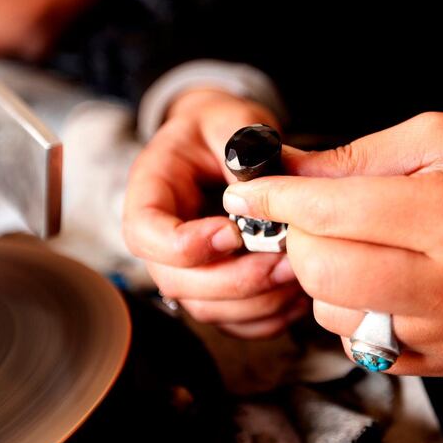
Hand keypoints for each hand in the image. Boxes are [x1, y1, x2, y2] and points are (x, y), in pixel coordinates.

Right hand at [123, 88, 309, 337]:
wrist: (223, 141)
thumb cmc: (221, 128)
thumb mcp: (229, 121)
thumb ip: (240, 150)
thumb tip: (259, 195)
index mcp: (150, 191)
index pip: (144, 233)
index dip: (183, 245)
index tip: (231, 232)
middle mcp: (160, 238)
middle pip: (176, 281)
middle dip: (233, 280)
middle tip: (282, 260)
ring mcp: (185, 268)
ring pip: (206, 308)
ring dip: (255, 301)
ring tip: (298, 273)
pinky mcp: (214, 288)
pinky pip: (234, 321)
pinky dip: (267, 317)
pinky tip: (296, 294)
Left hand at [222, 112, 442, 374]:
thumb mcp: (428, 139)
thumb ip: (348, 162)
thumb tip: (279, 173)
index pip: (332, 212)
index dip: (277, 197)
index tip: (249, 192)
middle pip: (323, 271)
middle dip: (299, 237)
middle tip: (310, 216)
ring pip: (334, 313)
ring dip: (325, 276)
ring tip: (360, 244)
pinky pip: (363, 344)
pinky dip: (353, 309)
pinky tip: (380, 279)